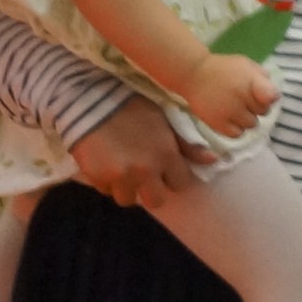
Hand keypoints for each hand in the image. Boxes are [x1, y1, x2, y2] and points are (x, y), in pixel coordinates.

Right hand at [70, 96, 208, 210]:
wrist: (89, 99)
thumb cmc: (131, 107)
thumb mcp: (164, 121)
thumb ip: (186, 145)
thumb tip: (212, 160)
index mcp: (166, 156)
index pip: (180, 184)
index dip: (173, 178)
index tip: (165, 171)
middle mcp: (145, 171)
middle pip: (156, 201)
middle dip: (151, 192)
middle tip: (144, 178)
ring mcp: (119, 176)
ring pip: (128, 199)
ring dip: (127, 189)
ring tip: (123, 172)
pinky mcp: (96, 176)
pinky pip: (105, 190)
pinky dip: (107, 182)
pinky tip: (106, 165)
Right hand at [179, 52, 275, 137]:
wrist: (192, 74)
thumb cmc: (222, 68)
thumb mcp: (245, 65)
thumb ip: (262, 77)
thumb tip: (272, 94)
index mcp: (251, 81)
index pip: (271, 96)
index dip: (269, 97)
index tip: (264, 95)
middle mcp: (243, 97)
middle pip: (263, 112)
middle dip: (256, 106)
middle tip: (243, 99)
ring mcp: (230, 112)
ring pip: (251, 124)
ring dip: (246, 118)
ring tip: (235, 109)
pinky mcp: (218, 123)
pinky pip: (237, 134)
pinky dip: (236, 128)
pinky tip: (230, 119)